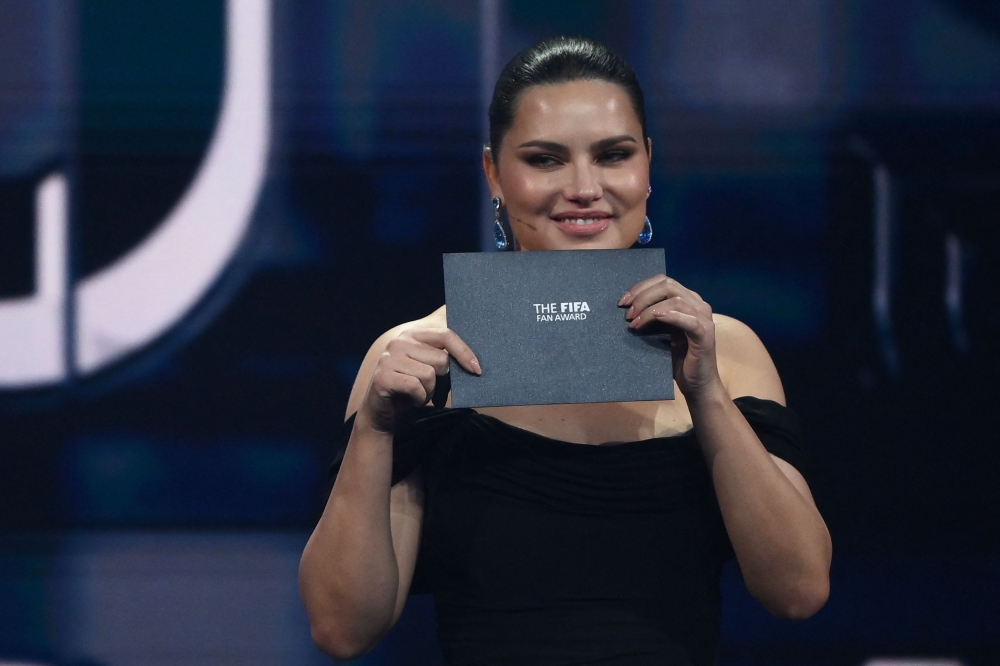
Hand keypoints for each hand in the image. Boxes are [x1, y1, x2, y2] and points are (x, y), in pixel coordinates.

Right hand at [362, 328, 480, 432]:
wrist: (381, 414)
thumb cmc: (410, 391)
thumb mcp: (428, 369)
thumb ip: (443, 359)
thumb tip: (474, 363)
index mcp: (412, 335)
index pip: (446, 335)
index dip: (464, 352)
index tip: (477, 370)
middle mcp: (399, 342)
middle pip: (441, 359)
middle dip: (441, 381)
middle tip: (430, 389)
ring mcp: (388, 358)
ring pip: (430, 375)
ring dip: (429, 392)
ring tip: (418, 394)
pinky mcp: (383, 377)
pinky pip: (416, 387)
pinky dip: (419, 399)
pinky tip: (411, 400)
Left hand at [620, 275, 722, 399]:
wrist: (697, 384)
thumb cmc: (677, 359)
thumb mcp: (661, 332)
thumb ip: (652, 316)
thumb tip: (627, 307)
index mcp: (688, 301)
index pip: (663, 281)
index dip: (641, 287)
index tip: (622, 301)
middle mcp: (698, 305)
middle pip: (668, 285)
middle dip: (643, 296)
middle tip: (626, 312)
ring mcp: (704, 319)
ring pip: (675, 300)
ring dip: (650, 309)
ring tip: (634, 323)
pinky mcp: (705, 334)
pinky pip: (689, 320)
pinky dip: (670, 316)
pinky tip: (656, 317)